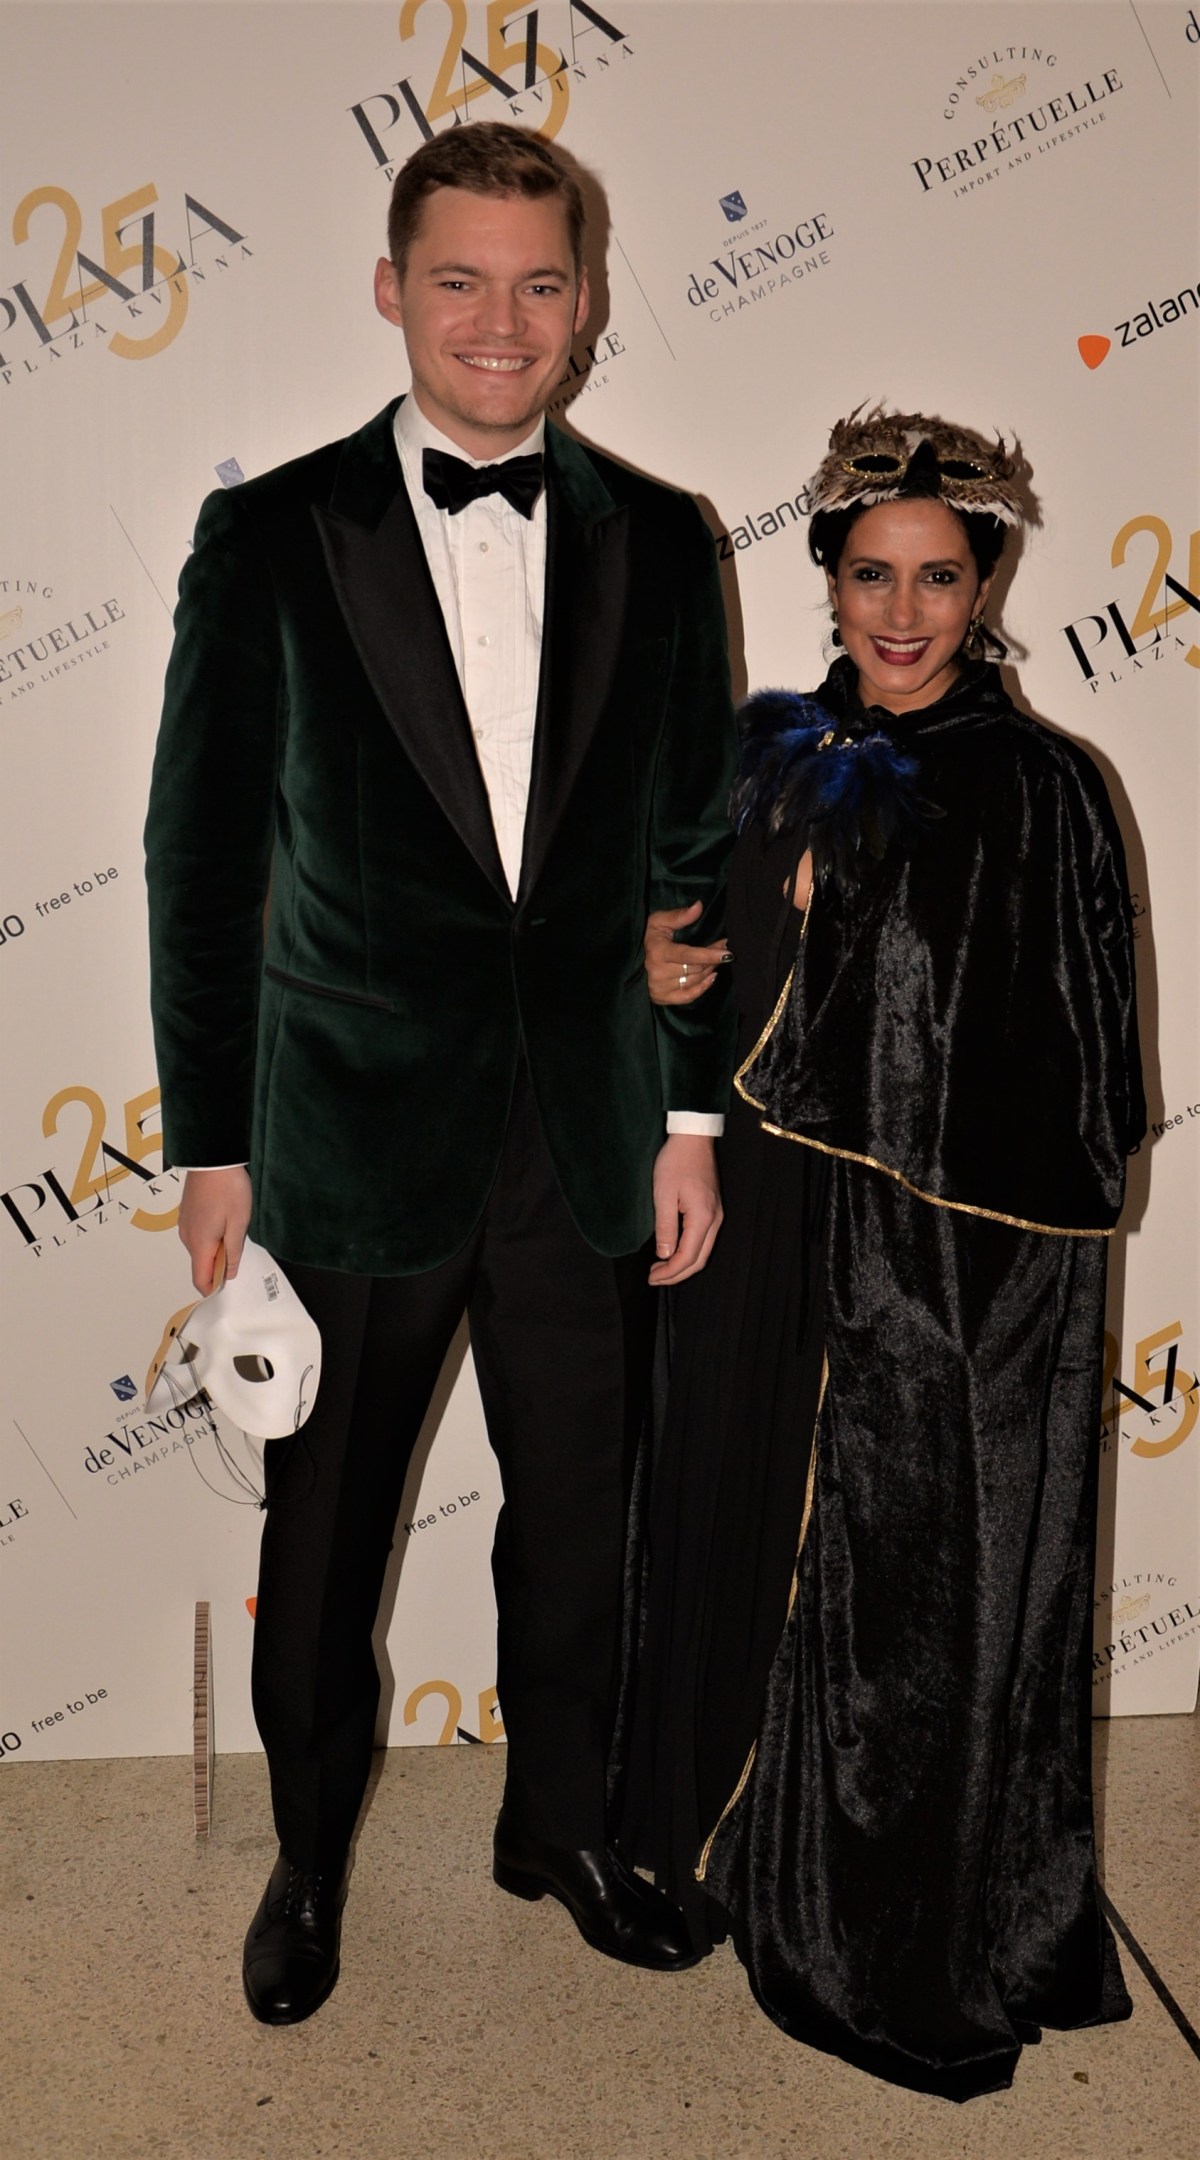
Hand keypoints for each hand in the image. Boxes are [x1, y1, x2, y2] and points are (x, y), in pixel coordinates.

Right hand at [178, 1167, 251, 1293]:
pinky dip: (210, 1236)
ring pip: (199, 1248)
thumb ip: (233, 1252)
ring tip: (234, 1230)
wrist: (213, 1159)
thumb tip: (229, 1273)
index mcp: (199, 1244)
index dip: (212, 1288)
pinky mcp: (187, 1213)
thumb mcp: (238, 1223)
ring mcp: (184, 1224)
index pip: (200, 1279)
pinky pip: (197, 1234)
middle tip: (239, 1250)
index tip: (227, 1287)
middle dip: (218, 1265)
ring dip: (215, 1248)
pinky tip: (224, 1220)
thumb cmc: (228, 1189)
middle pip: (201, 1264)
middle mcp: (187, 1237)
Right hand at [644, 901, 729, 1005]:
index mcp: (658, 952)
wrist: (626, 960)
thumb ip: (679, 916)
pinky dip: (703, 988)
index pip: (689, 955)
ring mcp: (660, 988)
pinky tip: (712, 977)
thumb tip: (699, 906)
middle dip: (713, 958)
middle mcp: (658, 973)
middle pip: (696, 967)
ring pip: (695, 980)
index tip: (728, 952)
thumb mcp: (658, 922)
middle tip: (723, 947)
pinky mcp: (662, 998)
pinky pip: (688, 996)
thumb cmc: (645, 937)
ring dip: (709, 969)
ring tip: (716, 959)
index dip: (709, 954)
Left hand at [649, 1134, 722, 1285]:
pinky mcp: (713, 1210)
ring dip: (682, 1264)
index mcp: (703, 1218)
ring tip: (660, 1267)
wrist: (693, 1138)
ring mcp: (716, 1215)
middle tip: (654, 1278)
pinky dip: (688, 1252)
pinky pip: (703, 1240)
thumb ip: (665, 1227)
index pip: (687, 1257)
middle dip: (677, 1274)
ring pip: (703, 1251)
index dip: (669, 1272)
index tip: (651, 1278)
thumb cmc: (675, 1162)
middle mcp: (715, 1220)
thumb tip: (664, 1255)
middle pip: (699, 1259)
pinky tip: (672, 1250)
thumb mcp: (663, 1194)